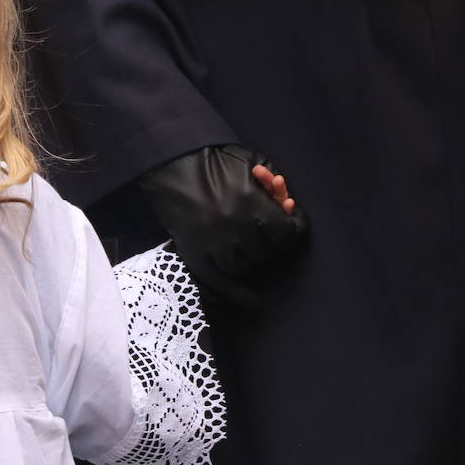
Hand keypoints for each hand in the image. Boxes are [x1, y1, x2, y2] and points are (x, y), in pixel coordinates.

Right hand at [136, 144, 309, 310]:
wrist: (172, 163)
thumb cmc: (214, 160)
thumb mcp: (250, 160)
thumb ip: (274, 184)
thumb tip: (290, 208)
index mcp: (250, 202)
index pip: (285, 235)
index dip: (291, 231)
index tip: (288, 229)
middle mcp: (233, 226)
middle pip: (266, 253)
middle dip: (269, 244)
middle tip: (263, 236)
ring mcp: (212, 243)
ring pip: (245, 268)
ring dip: (251, 260)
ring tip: (247, 248)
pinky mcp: (194, 253)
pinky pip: (220, 283)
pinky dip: (238, 295)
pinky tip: (254, 303)